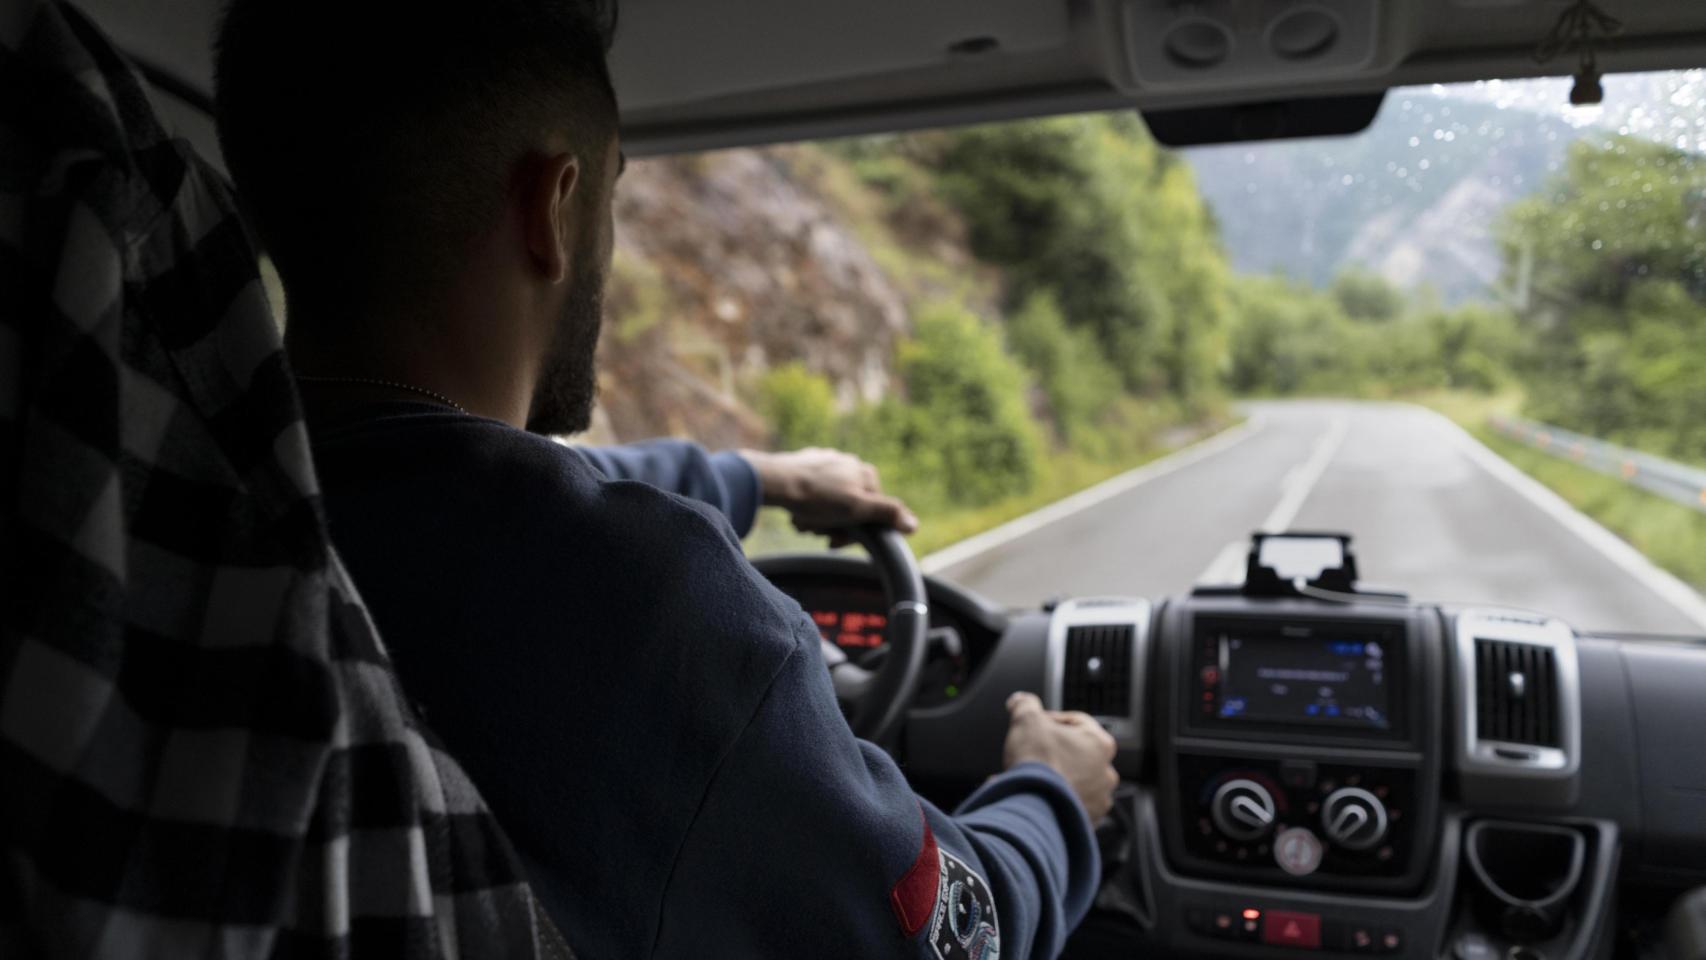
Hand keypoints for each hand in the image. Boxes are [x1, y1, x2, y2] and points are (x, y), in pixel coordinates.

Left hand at [741, 447, 918, 543]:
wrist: (775, 481)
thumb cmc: (817, 498)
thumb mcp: (857, 509)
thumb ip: (887, 513)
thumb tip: (913, 524)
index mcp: (866, 474)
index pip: (871, 511)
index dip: (855, 531)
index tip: (836, 541)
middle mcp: (850, 463)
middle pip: (849, 507)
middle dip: (833, 524)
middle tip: (817, 531)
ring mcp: (828, 462)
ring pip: (829, 502)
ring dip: (817, 518)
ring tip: (803, 521)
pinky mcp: (806, 463)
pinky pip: (811, 492)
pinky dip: (805, 505)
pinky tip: (795, 510)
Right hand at [1002, 691, 1118, 822]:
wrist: (1034, 808)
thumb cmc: (1038, 764)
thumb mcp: (1026, 720)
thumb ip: (1025, 705)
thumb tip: (1021, 701)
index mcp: (1100, 743)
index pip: (1075, 722)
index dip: (1050, 720)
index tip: (1034, 726)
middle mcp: (1106, 773)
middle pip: (1075, 753)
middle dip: (1053, 752)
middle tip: (1031, 753)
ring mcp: (1098, 800)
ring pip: (1074, 782)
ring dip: (1055, 779)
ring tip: (1030, 779)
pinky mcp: (1087, 822)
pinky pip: (1069, 807)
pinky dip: (1053, 802)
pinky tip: (1033, 798)